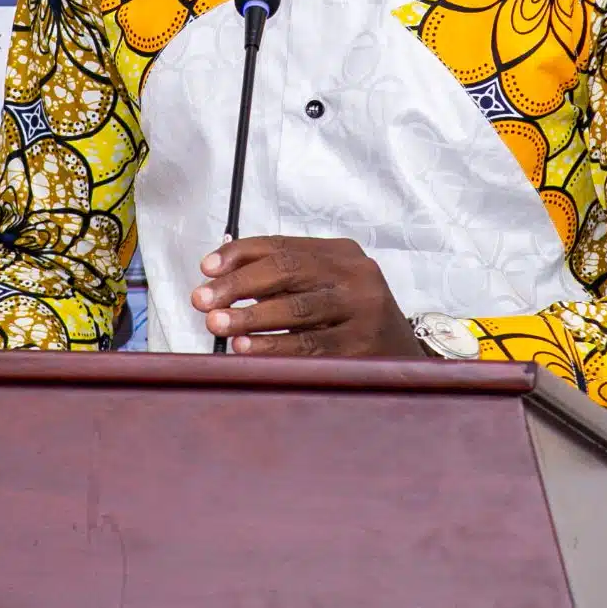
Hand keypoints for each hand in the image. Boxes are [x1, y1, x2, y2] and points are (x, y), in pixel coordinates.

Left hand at [194, 236, 424, 356]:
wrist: (404, 361)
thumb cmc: (348, 322)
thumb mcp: (322, 289)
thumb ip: (278, 279)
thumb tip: (216, 275)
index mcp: (341, 254)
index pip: (282, 246)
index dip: (240, 254)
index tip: (206, 268)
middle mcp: (356, 275)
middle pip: (289, 271)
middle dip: (239, 285)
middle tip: (202, 300)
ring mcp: (363, 310)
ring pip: (298, 309)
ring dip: (250, 316)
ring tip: (216, 323)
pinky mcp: (363, 346)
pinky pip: (310, 346)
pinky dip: (274, 346)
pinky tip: (247, 348)